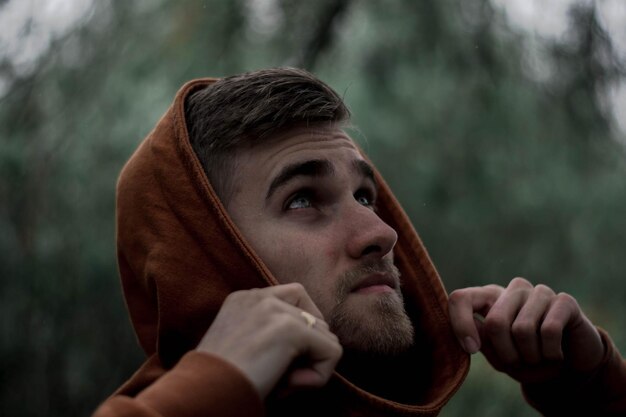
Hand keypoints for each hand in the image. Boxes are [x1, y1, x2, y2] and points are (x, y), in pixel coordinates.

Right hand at [196, 283, 342, 398]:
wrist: (201, 396)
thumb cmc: (220, 384)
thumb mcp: (244, 348)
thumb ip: (272, 336)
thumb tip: (322, 343)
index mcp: (243, 299)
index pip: (294, 300)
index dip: (299, 334)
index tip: (275, 362)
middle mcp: (258, 296)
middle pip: (315, 317)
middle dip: (306, 351)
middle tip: (278, 376)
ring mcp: (274, 309)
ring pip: (326, 336)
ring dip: (310, 365)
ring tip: (280, 382)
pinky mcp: (290, 329)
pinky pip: (332, 352)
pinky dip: (318, 377)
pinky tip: (288, 387)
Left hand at [448, 277, 604, 382]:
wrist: (569, 369)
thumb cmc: (527, 359)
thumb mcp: (499, 355)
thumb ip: (481, 339)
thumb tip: (469, 329)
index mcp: (490, 298)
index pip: (460, 298)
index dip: (460, 324)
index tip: (471, 349)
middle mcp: (513, 289)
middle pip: (495, 321)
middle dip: (506, 354)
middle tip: (519, 363)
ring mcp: (540, 292)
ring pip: (523, 329)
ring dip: (531, 357)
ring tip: (539, 359)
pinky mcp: (564, 301)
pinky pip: (550, 330)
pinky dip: (551, 354)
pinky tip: (556, 355)